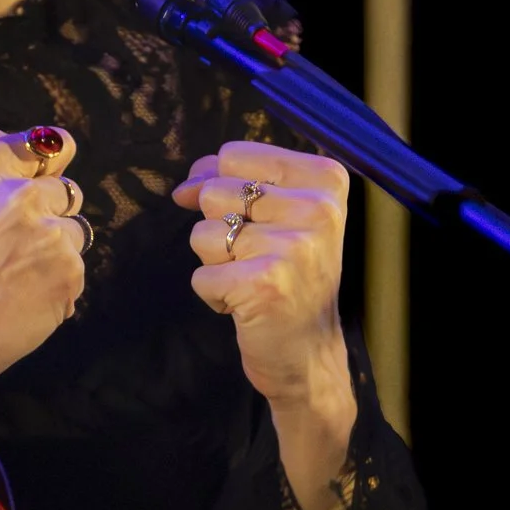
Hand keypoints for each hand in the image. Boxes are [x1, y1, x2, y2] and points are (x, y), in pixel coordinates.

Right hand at [0, 124, 88, 392]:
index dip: (47, 165)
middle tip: (16, 244)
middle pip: (66, 189)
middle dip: (49, 213)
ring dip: (55, 251)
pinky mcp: (68, 271)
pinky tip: (24, 298)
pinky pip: (75, 270)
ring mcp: (49, 233)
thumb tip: (31, 146)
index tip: (39, 182)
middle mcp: (22, 193)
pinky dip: (56, 286)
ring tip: (17, 275)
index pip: (47, 142)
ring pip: (74, 231)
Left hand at [173, 139, 351, 413]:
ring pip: (203, 234)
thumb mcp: (280, 217)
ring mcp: (294, 246)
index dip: (215, 181)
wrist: (309, 354)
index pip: (234, 155)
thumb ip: (232, 183)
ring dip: (216, 263)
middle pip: (214, 192)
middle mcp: (317, 208)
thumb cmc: (291, 279)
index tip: (238, 215)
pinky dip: (213, 294)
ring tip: (253, 280)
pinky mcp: (265, 283)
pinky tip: (246, 304)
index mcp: (326, 179)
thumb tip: (183, 187)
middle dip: (219, 230)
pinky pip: (201, 275)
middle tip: (257, 258)